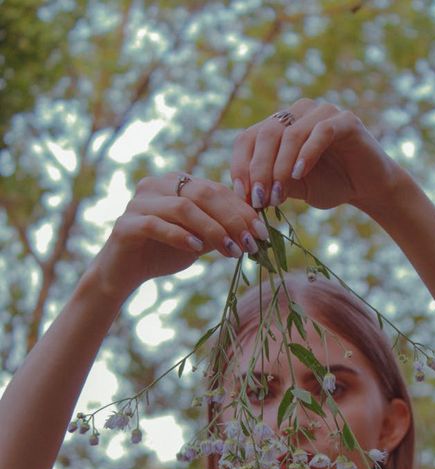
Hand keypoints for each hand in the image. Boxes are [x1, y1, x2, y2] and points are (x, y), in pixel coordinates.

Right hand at [89, 173, 268, 299]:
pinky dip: (180, 236)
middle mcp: (157, 184)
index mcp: (177, 183)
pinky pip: (156, 225)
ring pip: (183, 208)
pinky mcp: (126, 224)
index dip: (242, 210)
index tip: (262, 233)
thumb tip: (256, 231)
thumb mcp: (200, 239)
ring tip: (231, 250)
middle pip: (202, 194)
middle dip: (232, 219)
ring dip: (212, 230)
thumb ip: (221, 230)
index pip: (216, 190)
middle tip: (251, 243)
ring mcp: (139, 202)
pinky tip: (198, 249)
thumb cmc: (164, 252)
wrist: (125, 272)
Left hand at [230, 98, 401, 212]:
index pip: (248, 138)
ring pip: (290, 133)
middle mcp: (298, 112)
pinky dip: (306, 154)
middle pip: (265, 134)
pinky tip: (299, 175)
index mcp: (280, 126)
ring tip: (278, 194)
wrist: (367, 187)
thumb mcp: (293, 188)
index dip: (240, 167)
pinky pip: (320, 132)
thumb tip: (242, 196)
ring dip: (280, 167)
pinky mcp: (345, 120)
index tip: (242, 197)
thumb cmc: (330, 185)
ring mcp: (322, 112)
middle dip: (258, 170)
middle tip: (259, 199)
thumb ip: (271, 184)